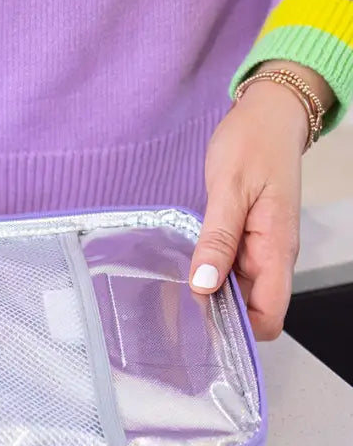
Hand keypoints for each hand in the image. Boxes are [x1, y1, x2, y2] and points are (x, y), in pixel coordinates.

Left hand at [189, 62, 331, 339]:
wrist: (268, 115)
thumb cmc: (253, 145)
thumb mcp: (229, 190)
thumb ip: (218, 239)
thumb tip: (204, 284)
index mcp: (277, 249)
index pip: (269, 316)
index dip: (239, 330)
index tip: (200, 326)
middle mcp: (272, 255)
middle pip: (250, 309)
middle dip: (217, 316)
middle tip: (171, 314)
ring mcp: (260, 247)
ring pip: (237, 290)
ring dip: (209, 295)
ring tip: (168, 295)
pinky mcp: (246, 237)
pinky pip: (229, 268)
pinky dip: (209, 273)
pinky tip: (182, 269)